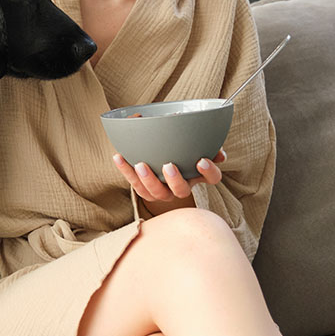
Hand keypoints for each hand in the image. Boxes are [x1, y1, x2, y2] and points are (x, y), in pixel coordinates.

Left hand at [112, 149, 226, 213]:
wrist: (157, 156)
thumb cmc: (179, 147)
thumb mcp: (192, 143)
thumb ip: (203, 141)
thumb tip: (216, 148)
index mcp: (196, 174)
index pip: (212, 178)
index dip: (209, 172)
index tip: (201, 160)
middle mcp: (180, 187)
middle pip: (181, 192)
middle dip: (175, 180)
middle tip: (168, 165)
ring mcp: (162, 191)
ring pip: (156, 194)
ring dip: (148, 180)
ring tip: (140, 164)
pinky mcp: (145, 190)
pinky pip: (135, 185)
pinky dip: (126, 171)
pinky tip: (118, 156)